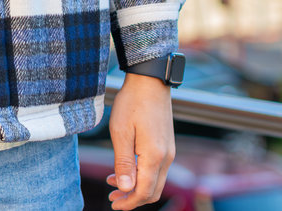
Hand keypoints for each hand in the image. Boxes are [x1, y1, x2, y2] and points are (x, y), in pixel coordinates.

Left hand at [105, 73, 175, 209]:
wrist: (150, 81)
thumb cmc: (132, 103)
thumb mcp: (121, 133)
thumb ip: (123, 163)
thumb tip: (125, 189)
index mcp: (154, 156)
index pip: (144, 192)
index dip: (129, 202)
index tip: (114, 204)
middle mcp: (166, 157)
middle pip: (153, 191)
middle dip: (133, 198)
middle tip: (112, 196)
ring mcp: (169, 151)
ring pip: (155, 181)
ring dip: (137, 187)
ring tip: (114, 183)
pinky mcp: (167, 145)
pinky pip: (157, 169)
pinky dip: (142, 175)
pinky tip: (126, 168)